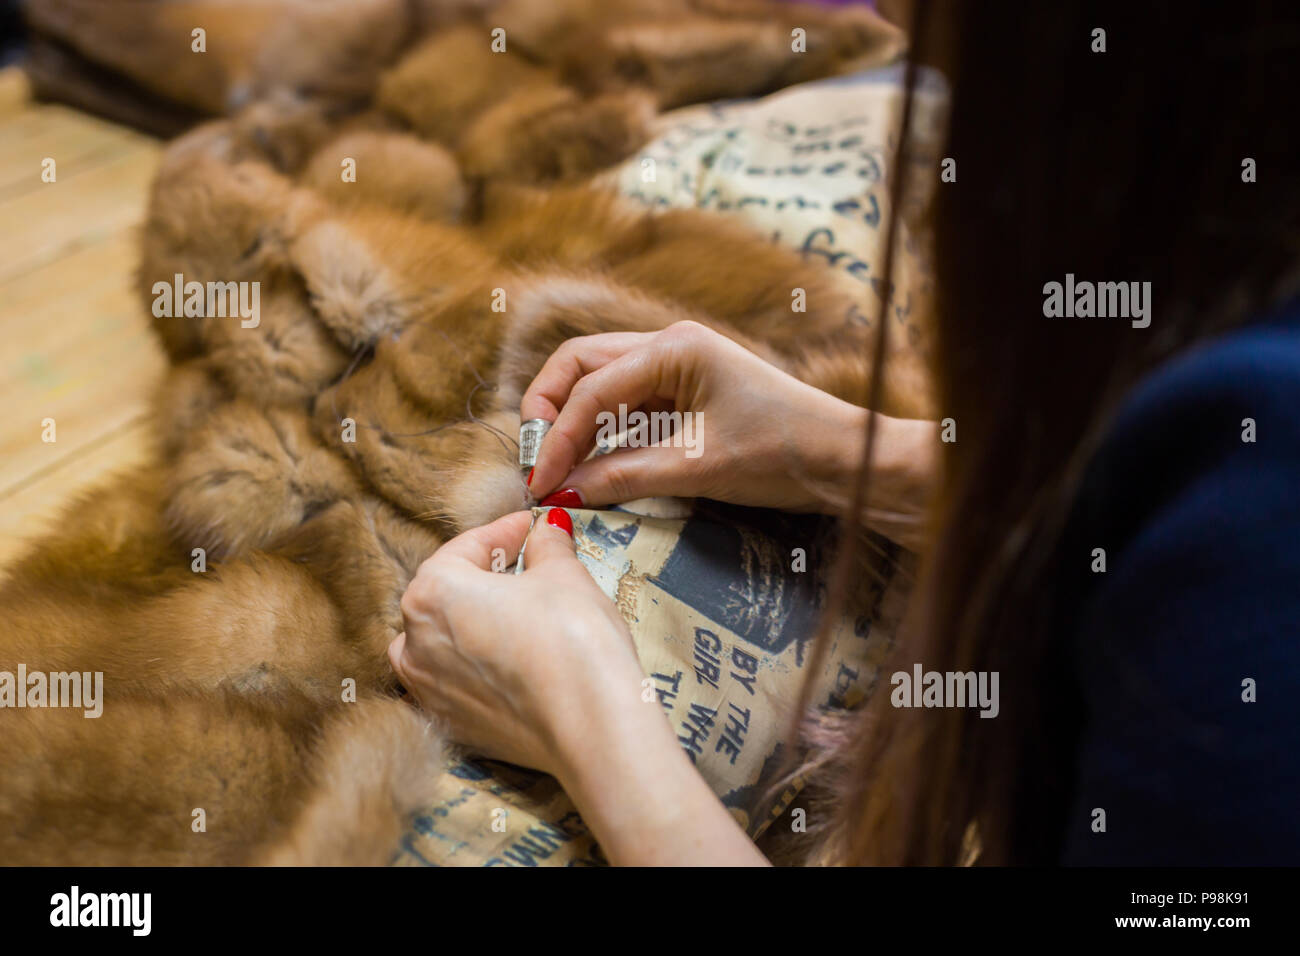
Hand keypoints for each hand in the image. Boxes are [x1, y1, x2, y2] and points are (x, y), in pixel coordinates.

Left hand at [390, 510, 646, 775]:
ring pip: (438, 641)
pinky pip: (451, 684)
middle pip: (445, 593)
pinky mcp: (450, 726)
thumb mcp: (564, 576)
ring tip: (511, 615)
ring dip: (468, 623)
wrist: (591, 725)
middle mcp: (415, 641)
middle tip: (526, 564)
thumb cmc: (573, 640)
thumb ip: (546, 547)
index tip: (532, 526)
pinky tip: (507, 662)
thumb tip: (547, 530)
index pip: (467, 548)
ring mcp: (427, 690)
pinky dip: (472, 668)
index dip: (505, 532)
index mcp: (433, 591)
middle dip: (484, 576)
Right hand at [522, 320, 935, 548]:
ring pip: (598, 384)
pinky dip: (601, 432)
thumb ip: (623, 476)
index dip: (556, 438)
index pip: (590, 388)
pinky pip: (625, 405)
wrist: (841, 460)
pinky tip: (590, 465)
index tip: (540, 484)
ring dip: (573, 424)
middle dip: (550, 413)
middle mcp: (669, 344)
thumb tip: (562, 493)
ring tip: (557, 472)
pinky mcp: (682, 391)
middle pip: (580, 366)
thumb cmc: (781, 452)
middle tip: (537, 465)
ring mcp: (675, 365)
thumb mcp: (696, 468)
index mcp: (674, 346)